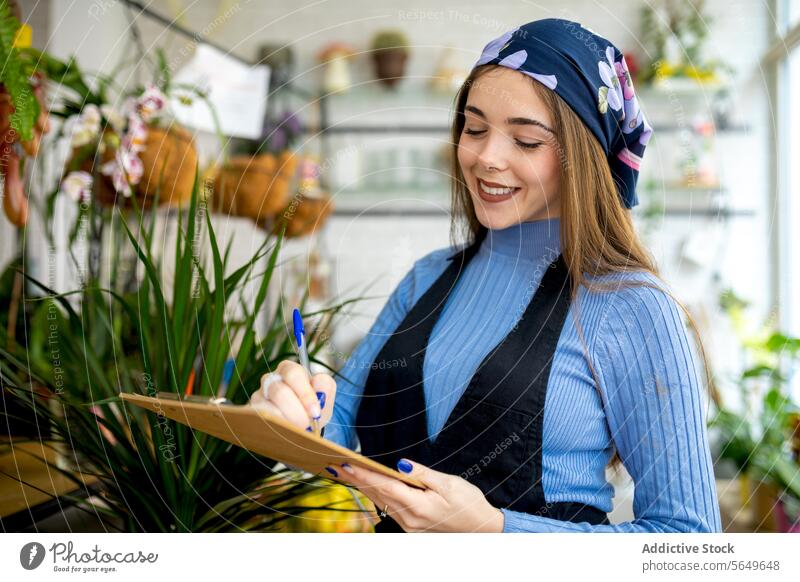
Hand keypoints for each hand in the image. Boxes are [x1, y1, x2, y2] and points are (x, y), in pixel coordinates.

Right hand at [249, 360, 335, 431]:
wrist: (299, 430)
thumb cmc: (310, 411)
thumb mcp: (324, 401)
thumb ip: (326, 388)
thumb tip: (319, 385)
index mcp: (290, 371)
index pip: (294, 373)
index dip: (305, 393)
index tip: (315, 412)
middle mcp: (272, 379)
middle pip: (280, 391)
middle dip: (296, 411)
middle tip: (306, 425)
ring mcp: (259, 395)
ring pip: (268, 408)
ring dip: (286, 421)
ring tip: (297, 430)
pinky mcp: (251, 411)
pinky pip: (260, 418)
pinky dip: (274, 426)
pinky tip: (284, 431)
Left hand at [328, 459, 504, 532]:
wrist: (481, 528)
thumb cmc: (468, 503)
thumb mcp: (449, 483)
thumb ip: (422, 474)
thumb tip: (399, 464)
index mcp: (419, 506)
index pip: (385, 487)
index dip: (364, 475)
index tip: (347, 464)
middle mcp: (411, 519)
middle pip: (378, 495)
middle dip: (356, 479)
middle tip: (336, 465)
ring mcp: (410, 526)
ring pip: (382, 503)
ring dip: (363, 487)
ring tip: (346, 473)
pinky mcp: (412, 527)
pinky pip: (390, 509)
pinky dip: (377, 496)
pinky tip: (369, 486)